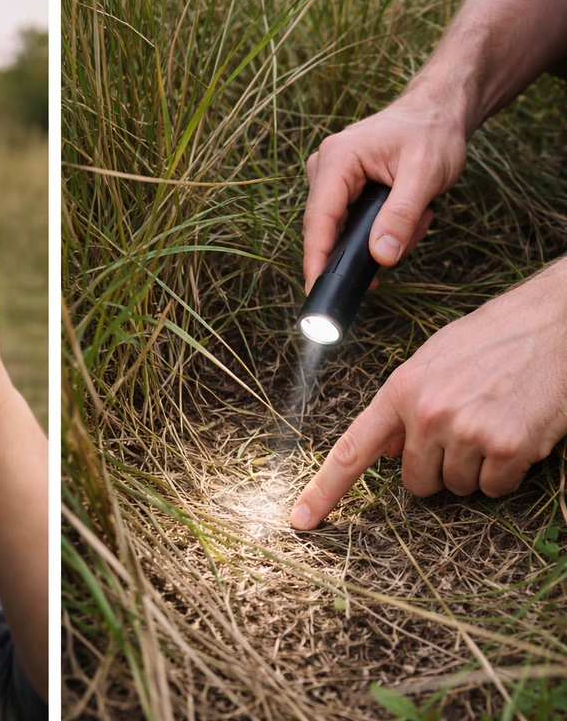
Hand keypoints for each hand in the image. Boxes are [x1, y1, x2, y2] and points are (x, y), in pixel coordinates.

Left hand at [290, 261, 566, 529]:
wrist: (552, 322)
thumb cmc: (491, 340)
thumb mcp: (431, 362)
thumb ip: (402, 406)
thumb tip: (384, 452)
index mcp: (400, 391)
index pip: (351, 450)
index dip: (323, 490)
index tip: (301, 520)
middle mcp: (426, 414)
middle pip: (416, 482)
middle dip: (437, 468)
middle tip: (465, 430)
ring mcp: (466, 431)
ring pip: (458, 488)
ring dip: (476, 468)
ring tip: (493, 422)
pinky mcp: (507, 446)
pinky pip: (495, 488)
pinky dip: (507, 473)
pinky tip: (516, 433)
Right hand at [303, 82, 468, 293]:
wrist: (438, 111)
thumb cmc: (433, 132)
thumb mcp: (426, 174)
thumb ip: (402, 216)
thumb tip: (381, 257)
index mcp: (337, 159)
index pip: (320, 219)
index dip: (317, 258)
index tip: (317, 288)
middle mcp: (324, 168)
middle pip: (329, 228)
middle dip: (366, 247)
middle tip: (411, 237)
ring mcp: (330, 178)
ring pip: (343, 230)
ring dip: (380, 236)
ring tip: (419, 217)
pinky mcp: (340, 188)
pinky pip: (351, 223)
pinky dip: (380, 229)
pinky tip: (408, 215)